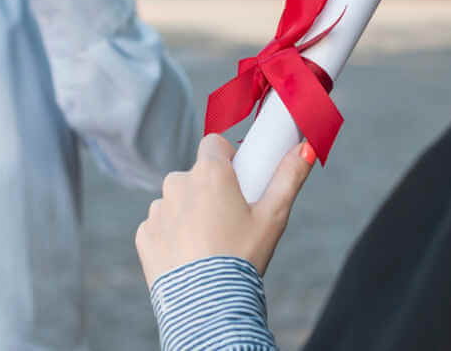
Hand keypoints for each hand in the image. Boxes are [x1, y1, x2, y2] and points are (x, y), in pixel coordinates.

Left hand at [135, 134, 314, 288]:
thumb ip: (289, 177)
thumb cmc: (243, 258)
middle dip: (210, 191)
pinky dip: (173, 236)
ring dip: (190, 213)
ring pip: (177, 201)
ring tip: (210, 245)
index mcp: (209, 172)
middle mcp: (177, 183)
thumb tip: (306, 148)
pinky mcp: (144, 235)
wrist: (209, 307)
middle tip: (230, 221)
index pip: (214, 144)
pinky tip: (191, 257)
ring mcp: (158, 210)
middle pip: (196, 175)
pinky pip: (161, 226)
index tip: (238, 180)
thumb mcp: (274, 216)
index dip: (228, 159)